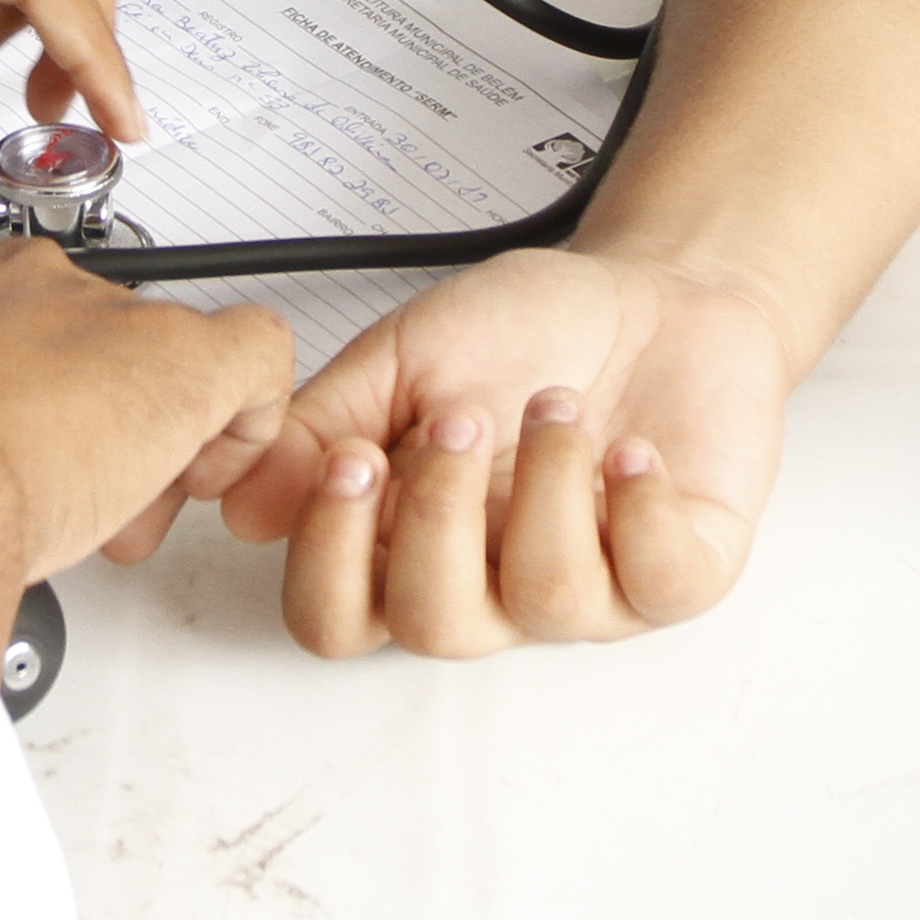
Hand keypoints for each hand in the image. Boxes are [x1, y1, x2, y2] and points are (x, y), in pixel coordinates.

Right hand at [0, 229, 294, 672]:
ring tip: (108, 511)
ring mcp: (99, 311)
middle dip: (76, 418)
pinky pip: (252, 359)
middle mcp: (13, 280)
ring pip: (157, 361)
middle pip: (77, 334)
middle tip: (52, 491)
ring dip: (147, 439)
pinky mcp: (177, 357)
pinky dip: (242, 421)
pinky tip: (195, 473)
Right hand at [208, 248, 789, 655]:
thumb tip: (240, 501)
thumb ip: (320, 422)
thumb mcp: (406, 354)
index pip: (337, 616)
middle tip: (460, 417)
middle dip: (440, 512)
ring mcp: (589, 587)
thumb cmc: (534, 329)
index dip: (331, 558)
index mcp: (411, 541)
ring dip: (547, 483)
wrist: (654, 291)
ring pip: (544, 599)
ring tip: (556, 403)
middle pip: (432, 628)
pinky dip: (640, 507)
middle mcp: (492, 583)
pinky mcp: (678, 571)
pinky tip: (633, 451)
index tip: (350, 459)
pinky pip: (658, 584)